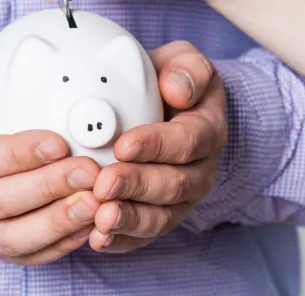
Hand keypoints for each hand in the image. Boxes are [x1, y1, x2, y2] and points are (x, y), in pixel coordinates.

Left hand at [88, 41, 226, 252]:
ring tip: (100, 220)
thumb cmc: (169, 83)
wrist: (169, 109)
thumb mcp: (183, 62)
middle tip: (103, 184)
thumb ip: (186, 68)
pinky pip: (143, 237)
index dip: (156, 145)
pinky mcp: (159, 218)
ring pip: (160, 218)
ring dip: (129, 221)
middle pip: (173, 186)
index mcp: (207, 131)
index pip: (187, 141)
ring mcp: (181, 200)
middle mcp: (199, 171)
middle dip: (136, 187)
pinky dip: (121, 242)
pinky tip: (97, 240)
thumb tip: (178, 89)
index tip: (124, 145)